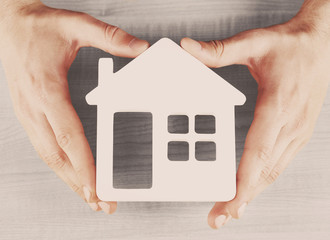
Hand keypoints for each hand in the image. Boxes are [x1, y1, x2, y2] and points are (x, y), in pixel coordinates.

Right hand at [0, 1, 148, 212]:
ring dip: (70, 181)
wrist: (9, 23)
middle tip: (102, 203)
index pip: (68, 135)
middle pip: (58, 156)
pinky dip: (61, 167)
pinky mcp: (29, 115)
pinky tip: (73, 176)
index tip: (96, 187)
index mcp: (47, 90)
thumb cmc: (40, 27)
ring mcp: (28, 114)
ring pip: (49, 157)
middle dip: (80, 184)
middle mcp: (34, 107)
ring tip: (90, 199)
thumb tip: (141, 49)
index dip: (83, 164)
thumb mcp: (77, 25)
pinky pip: (45, 148)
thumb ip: (110, 37)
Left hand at [181, 0, 329, 228]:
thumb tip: (187, 48)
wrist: (322, 43)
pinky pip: (278, 163)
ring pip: (273, 172)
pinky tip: (250, 188)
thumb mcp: (253, 42)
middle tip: (219, 218)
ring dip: (252, 194)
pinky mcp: (298, 132)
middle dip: (241, 198)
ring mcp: (297, 131)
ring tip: (231, 211)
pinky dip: (262, 180)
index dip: (242, 183)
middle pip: (264, 172)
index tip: (228, 203)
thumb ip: (219, 50)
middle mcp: (290, 124)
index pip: (258, 153)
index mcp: (278, 105)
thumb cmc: (289, 46)